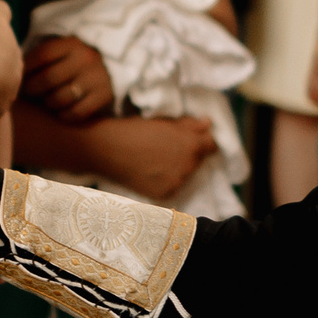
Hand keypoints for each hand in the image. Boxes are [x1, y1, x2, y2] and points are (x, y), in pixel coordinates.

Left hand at [23, 36, 114, 124]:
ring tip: (44, 101)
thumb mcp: (61, 52)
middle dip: (32, 89)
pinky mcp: (104, 97)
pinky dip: (63, 115)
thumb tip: (11, 70)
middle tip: (27, 93)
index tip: (18, 77)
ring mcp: (96, 78)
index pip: (41, 55)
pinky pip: (75, 113)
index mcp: (71, 44)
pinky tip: (59, 111)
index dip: (26, 69)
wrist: (111, 70)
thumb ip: (40, 58)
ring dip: (47, 103)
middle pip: (48, 79)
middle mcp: (86, 58)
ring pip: (59, 98)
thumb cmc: (73, 63)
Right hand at [78, 115, 218, 201]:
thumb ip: (189, 125)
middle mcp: (188, 166)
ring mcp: (177, 182)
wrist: (107, 149)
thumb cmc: (134, 130)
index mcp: (191, 145)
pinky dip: (166, 180)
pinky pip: (173, 186)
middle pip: (198, 160)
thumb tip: (208, 125)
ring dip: (177, 168)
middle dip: (187, 154)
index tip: (191, 139)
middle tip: (166, 148)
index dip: (202, 141)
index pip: (211, 146)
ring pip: (185, 174)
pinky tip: (150, 171)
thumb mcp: (164, 122)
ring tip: (156, 160)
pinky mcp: (164, 194)